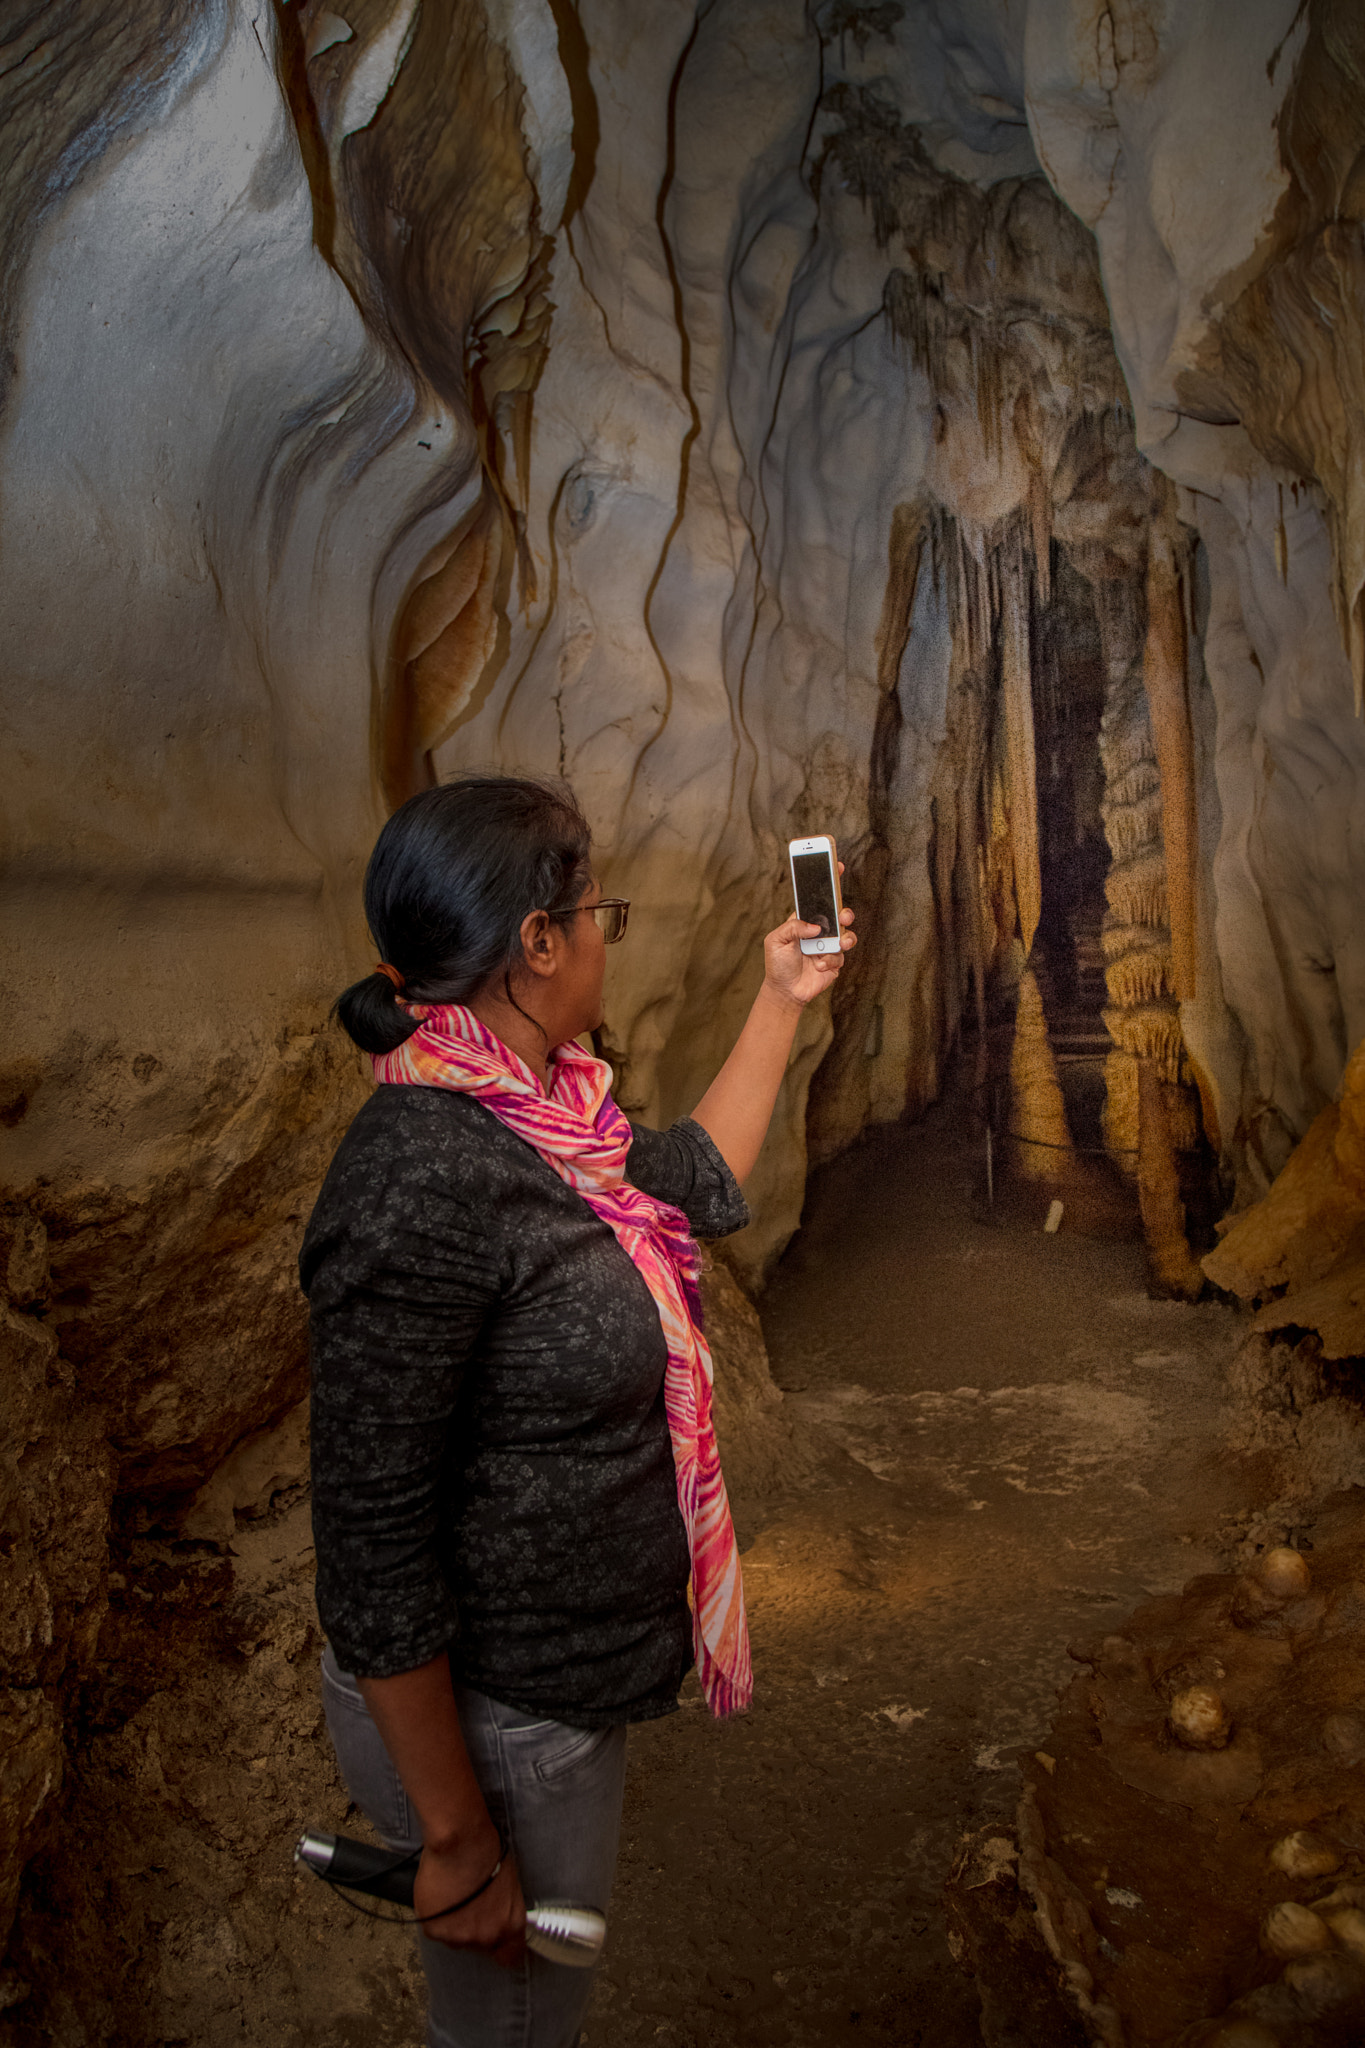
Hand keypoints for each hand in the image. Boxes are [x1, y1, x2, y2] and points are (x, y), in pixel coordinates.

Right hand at [414, 1832, 526, 1965]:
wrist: (461, 1843)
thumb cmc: (488, 1853)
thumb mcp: (510, 1885)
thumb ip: (505, 1911)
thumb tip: (498, 1917)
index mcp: (510, 1925)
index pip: (511, 1958)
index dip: (504, 1950)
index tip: (500, 1944)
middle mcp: (487, 1937)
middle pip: (480, 1946)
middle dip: (475, 1930)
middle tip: (471, 1906)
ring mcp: (459, 1937)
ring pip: (456, 1939)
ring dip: (455, 1924)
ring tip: (454, 1897)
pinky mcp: (436, 1931)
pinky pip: (436, 1930)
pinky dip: (436, 1917)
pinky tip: (441, 1896)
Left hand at [763, 863, 855, 1007]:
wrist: (785, 991)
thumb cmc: (777, 964)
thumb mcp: (776, 941)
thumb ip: (793, 928)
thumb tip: (815, 927)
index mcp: (804, 920)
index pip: (817, 898)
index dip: (828, 882)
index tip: (836, 866)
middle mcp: (819, 931)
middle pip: (838, 914)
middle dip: (845, 913)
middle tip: (843, 917)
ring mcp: (828, 945)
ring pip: (846, 935)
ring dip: (844, 939)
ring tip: (837, 944)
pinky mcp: (835, 961)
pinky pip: (840, 956)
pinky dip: (830, 960)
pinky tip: (818, 965)